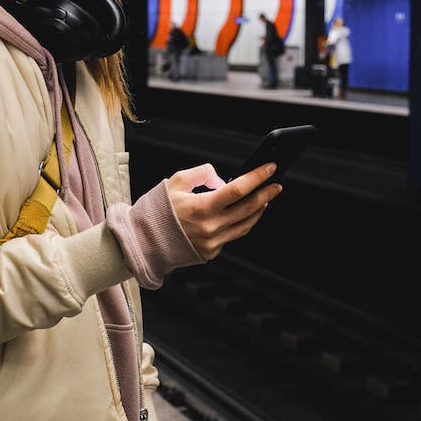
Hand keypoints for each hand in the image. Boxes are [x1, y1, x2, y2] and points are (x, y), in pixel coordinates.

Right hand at [165, 163, 282, 259]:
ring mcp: (212, 242)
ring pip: (245, 225)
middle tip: (276, 183)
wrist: (144, 240)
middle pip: (248, 208)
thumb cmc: (158, 209)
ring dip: (258, 210)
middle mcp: (210, 227)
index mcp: (201, 208)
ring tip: (265, 197)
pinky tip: (245, 213)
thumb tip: (222, 180)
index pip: (238, 189)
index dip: (257, 177)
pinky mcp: (211, 252)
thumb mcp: (176, 182)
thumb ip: (202, 174)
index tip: (270, 168)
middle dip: (266, 193)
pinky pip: (232, 235)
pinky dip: (241, 222)